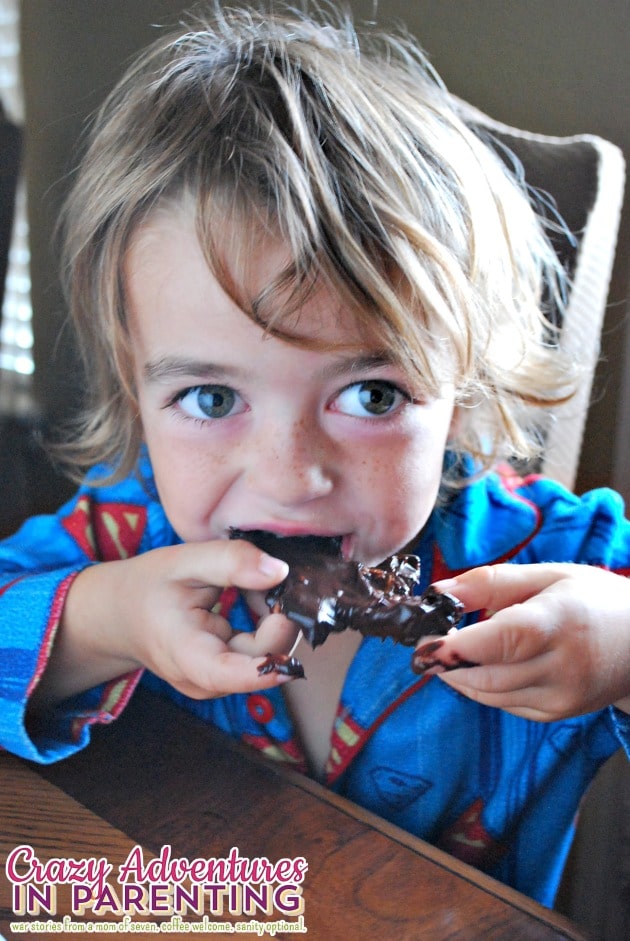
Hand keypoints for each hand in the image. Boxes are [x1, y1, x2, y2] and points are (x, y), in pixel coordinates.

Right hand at [33, 539, 298, 706]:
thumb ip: (231, 561)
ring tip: (252, 584)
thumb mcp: (184, 561)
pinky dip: (268, 622)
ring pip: (269, 655)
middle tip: (270, 576)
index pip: (228, 674)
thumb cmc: (149, 587)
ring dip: (275, 618)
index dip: (267, 661)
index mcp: (184, 654)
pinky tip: (254, 596)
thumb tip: (280, 571)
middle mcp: (205, 680)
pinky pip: (264, 652)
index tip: (290, 626)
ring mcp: (219, 683)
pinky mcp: (231, 676)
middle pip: (263, 660)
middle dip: (279, 616)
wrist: (122, 614)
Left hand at [413, 563, 629, 720]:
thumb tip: (439, 592)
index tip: (422, 642)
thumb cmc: (592, 600)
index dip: (457, 646)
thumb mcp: (547, 576)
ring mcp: (562, 695)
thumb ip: (490, 582)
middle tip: (425, 643)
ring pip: (491, 695)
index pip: (502, 640)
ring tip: (448, 651)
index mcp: (559, 621)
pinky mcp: (559, 713)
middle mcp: (563, 665)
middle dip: (447, 662)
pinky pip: (505, 705)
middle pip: (487, 675)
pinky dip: (483, 687)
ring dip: (459, 675)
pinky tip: (480, 667)